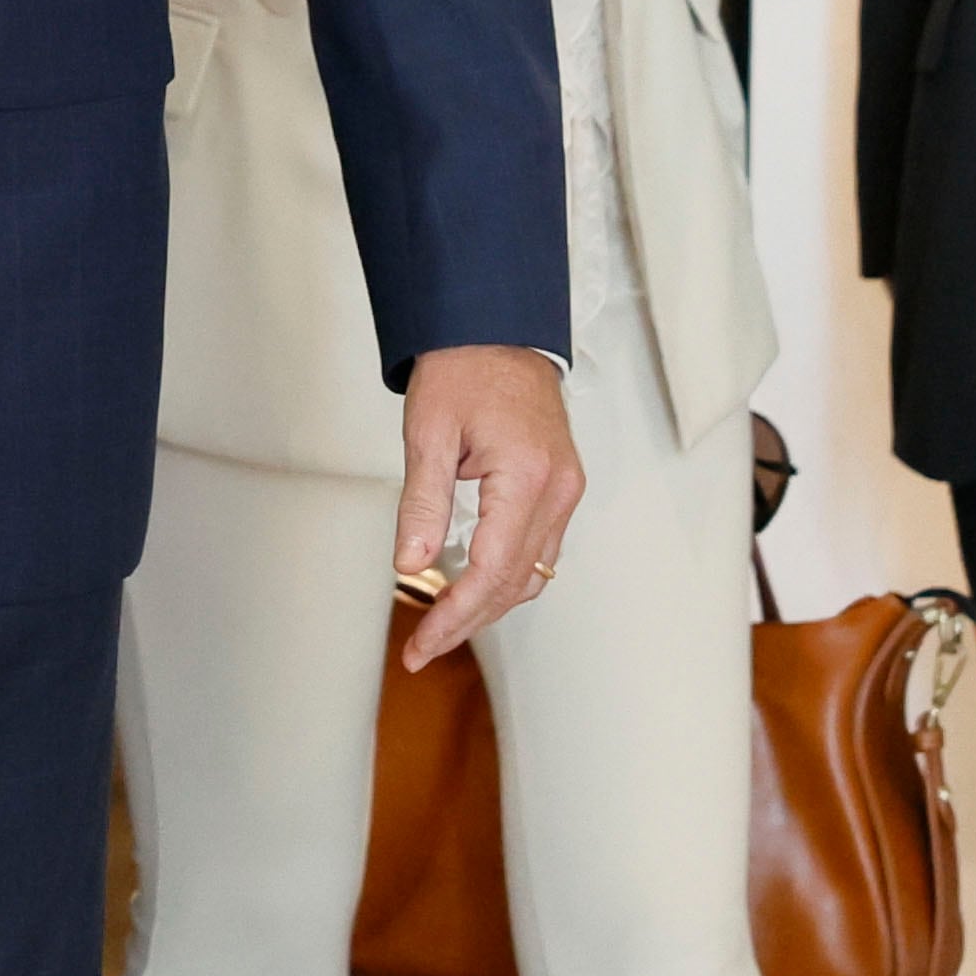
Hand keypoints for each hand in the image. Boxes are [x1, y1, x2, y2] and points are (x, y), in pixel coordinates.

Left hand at [393, 345, 580, 668]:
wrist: (498, 326)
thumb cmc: (462, 369)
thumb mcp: (427, 434)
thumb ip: (422, 504)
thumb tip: (409, 565)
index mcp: (527, 476)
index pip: (492, 570)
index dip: (455, 614)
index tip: (421, 644)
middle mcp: (558, 489)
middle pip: (516, 582)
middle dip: (467, 621)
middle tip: (421, 649)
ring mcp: (566, 489)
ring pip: (532, 573)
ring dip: (488, 604)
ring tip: (439, 626)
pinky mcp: (560, 486)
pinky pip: (537, 548)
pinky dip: (505, 576)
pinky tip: (469, 585)